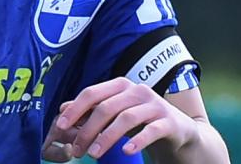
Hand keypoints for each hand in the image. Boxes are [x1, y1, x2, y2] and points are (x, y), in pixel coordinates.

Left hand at [41, 77, 200, 160]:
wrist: (180, 132)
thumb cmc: (141, 121)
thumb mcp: (115, 114)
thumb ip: (91, 110)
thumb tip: (61, 109)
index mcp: (120, 85)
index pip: (92, 93)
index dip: (75, 109)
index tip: (61, 126)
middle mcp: (137, 90)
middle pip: (106, 108)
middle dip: (88, 130)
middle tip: (77, 149)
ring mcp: (155, 105)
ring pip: (126, 118)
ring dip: (107, 137)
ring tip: (94, 154)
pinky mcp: (170, 122)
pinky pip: (151, 130)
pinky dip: (137, 141)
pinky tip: (126, 151)